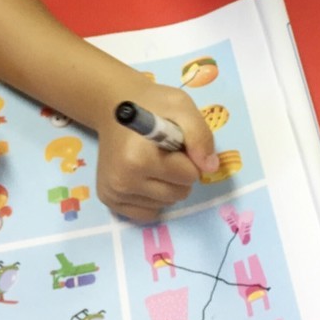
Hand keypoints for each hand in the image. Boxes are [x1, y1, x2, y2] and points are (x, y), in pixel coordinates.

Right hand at [95, 76, 218, 222]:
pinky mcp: (110, 201)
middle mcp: (123, 181)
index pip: (188, 175)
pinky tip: (145, 176)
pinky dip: (153, 198)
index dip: (189, 157)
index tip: (175, 141)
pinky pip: (148, 213)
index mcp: (139, 158)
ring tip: (154, 160)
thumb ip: (200, 135)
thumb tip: (210, 168)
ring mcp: (114, 193)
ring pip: (166, 204)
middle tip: (165, 152)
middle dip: (180, 173)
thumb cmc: (151, 105)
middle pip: (178, 194)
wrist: (114, 107)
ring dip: (167, 185)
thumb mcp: (181, 107)